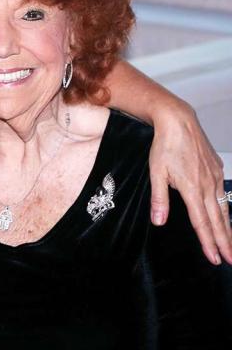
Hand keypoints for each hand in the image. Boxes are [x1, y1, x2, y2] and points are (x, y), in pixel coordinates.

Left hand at [148, 100, 231, 264]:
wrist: (179, 121)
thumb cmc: (165, 146)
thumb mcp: (156, 173)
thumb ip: (159, 199)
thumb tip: (159, 222)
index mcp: (192, 189)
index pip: (202, 222)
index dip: (208, 242)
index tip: (215, 258)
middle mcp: (208, 186)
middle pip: (218, 220)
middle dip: (225, 242)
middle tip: (230, 260)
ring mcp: (216, 177)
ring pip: (224, 208)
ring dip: (228, 229)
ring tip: (231, 245)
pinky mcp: (217, 170)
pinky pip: (224, 194)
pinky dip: (227, 209)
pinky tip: (226, 216)